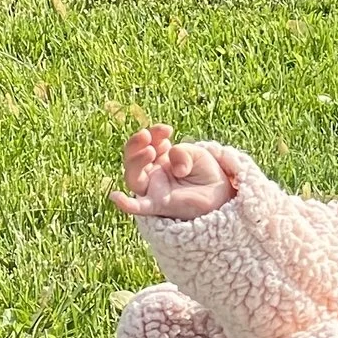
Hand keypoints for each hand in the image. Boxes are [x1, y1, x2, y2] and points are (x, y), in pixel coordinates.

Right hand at [111, 126, 236, 220]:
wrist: (221, 196)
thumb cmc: (208, 175)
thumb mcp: (198, 156)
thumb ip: (184, 153)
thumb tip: (172, 163)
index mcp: (160, 159)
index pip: (147, 143)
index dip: (153, 134)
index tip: (167, 129)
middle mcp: (153, 174)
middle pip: (132, 159)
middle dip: (136, 144)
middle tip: (147, 136)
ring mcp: (153, 189)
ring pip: (133, 177)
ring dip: (136, 162)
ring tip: (150, 151)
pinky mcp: (158, 205)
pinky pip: (138, 207)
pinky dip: (125, 203)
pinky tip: (116, 197)